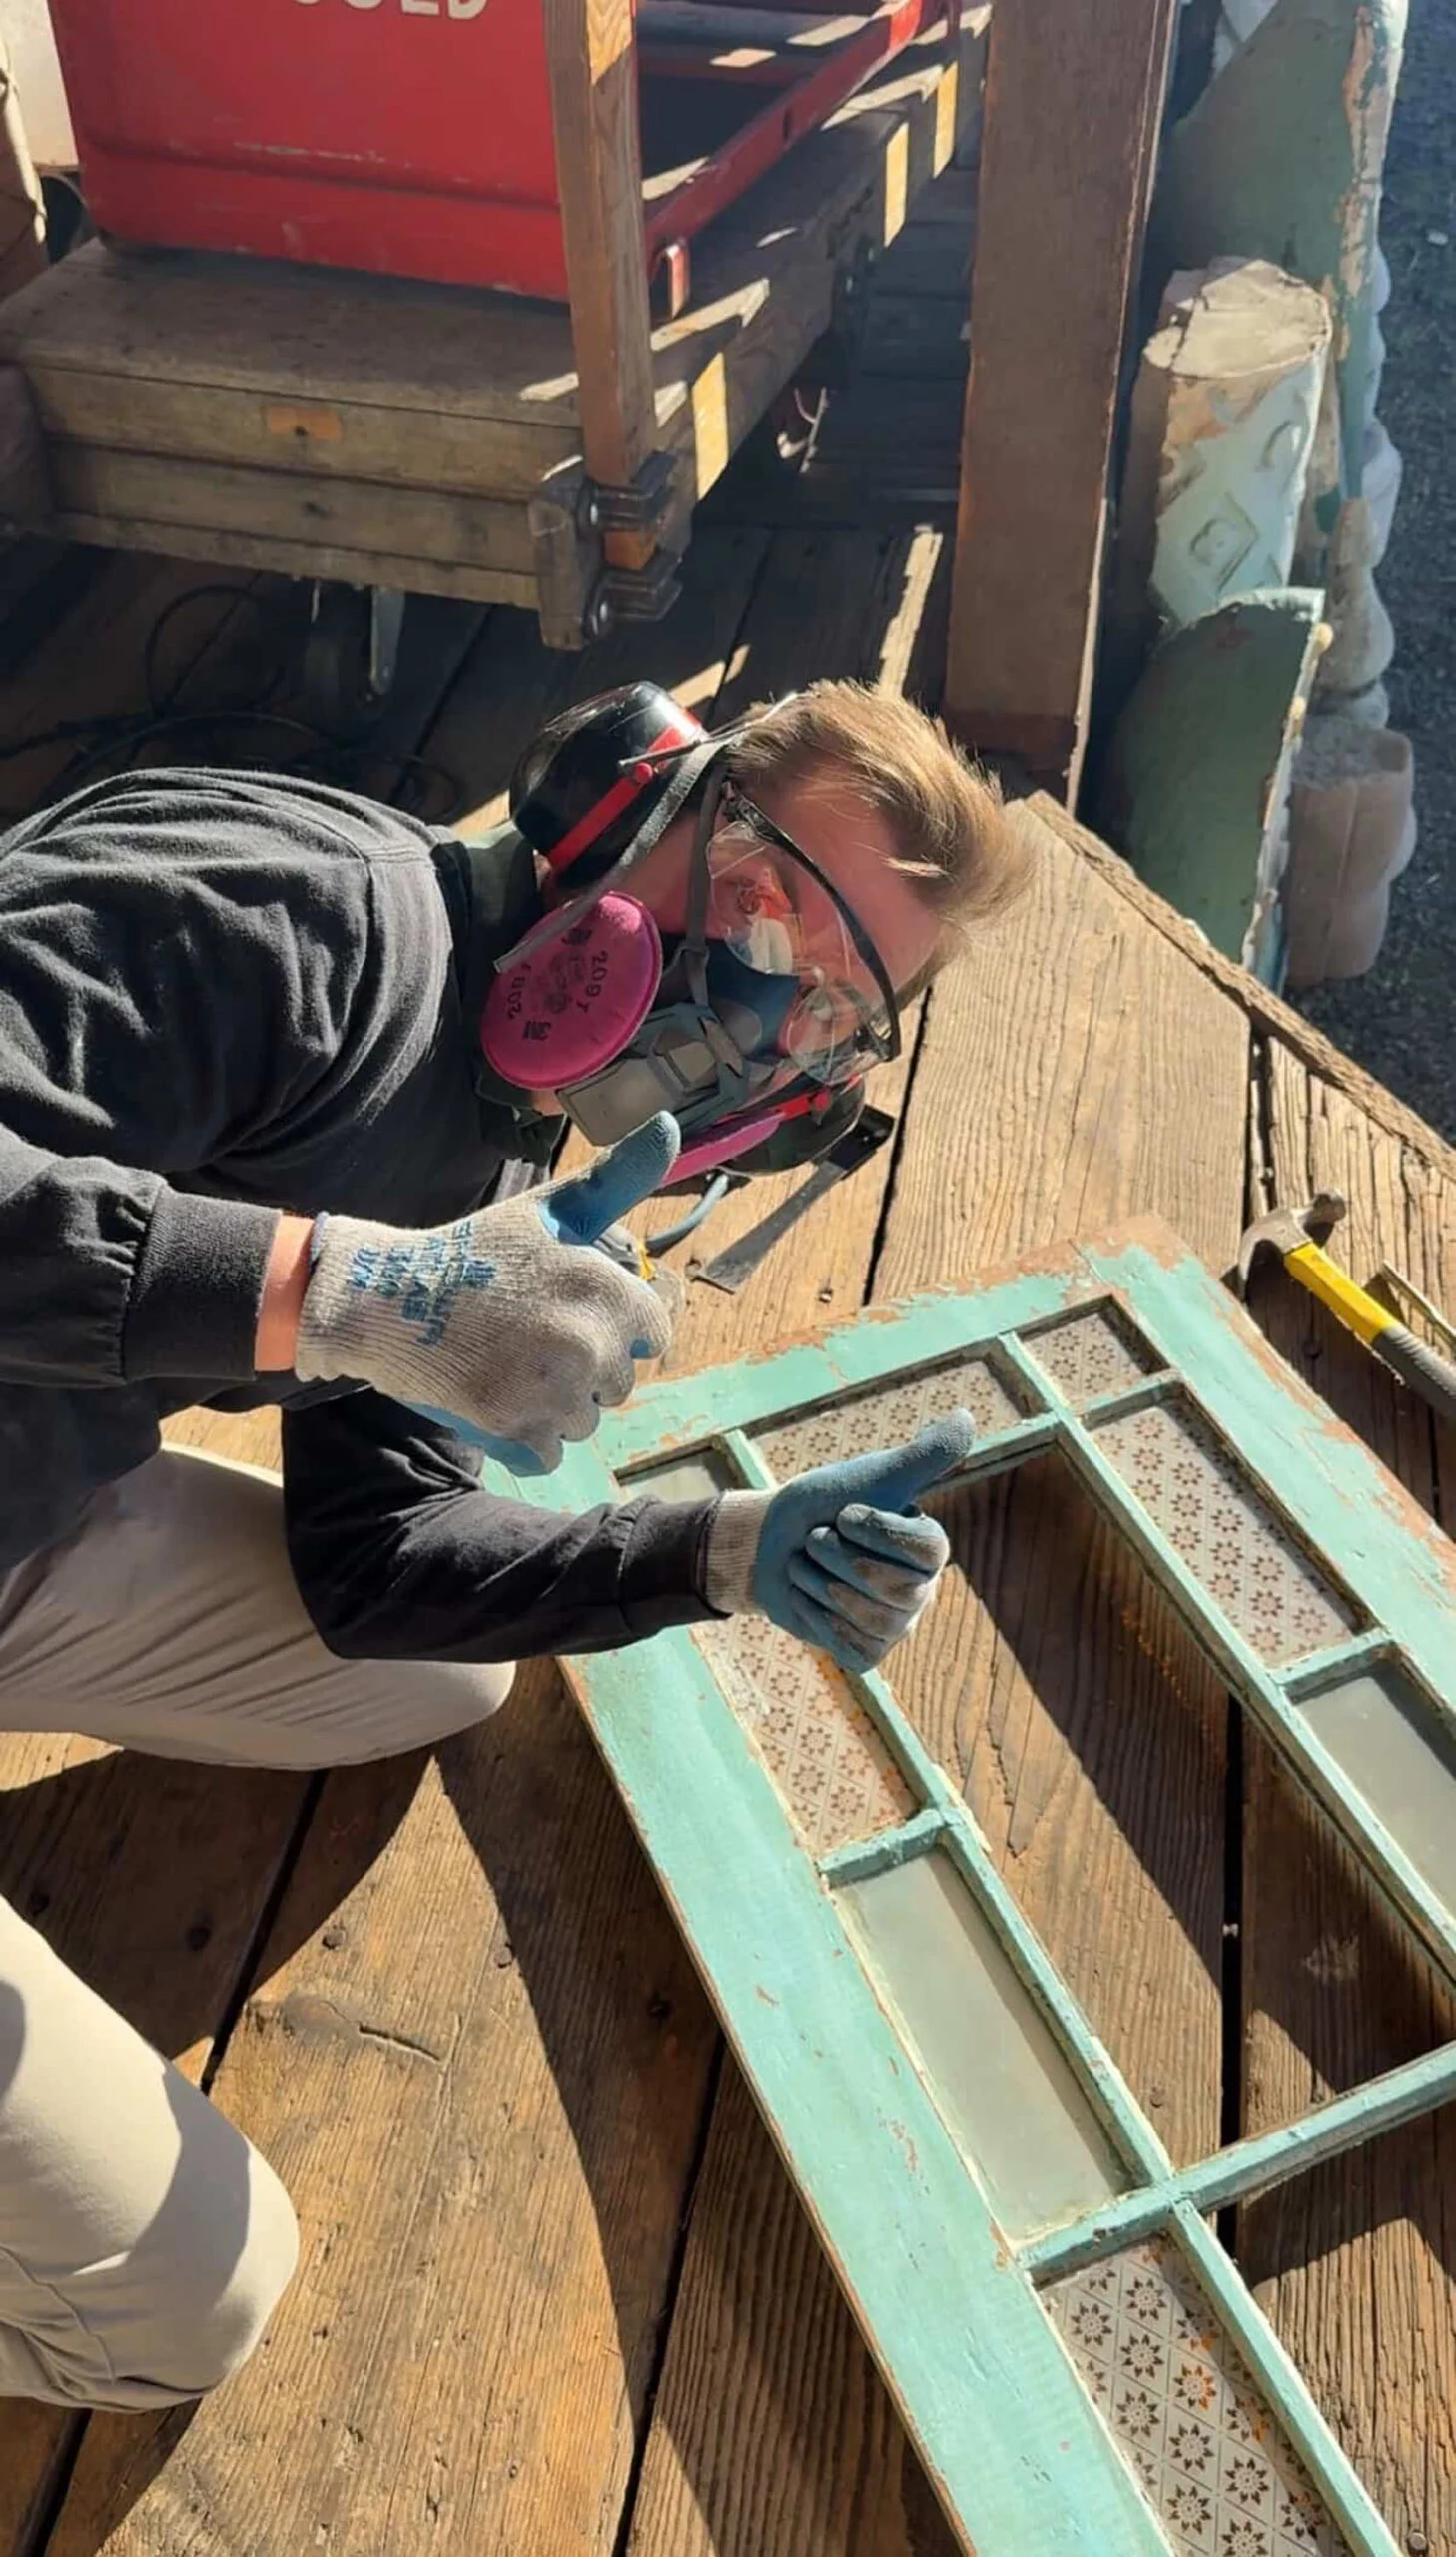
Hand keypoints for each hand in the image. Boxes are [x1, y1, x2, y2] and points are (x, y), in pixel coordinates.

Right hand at [295, 1114, 679, 1470]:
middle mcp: (588, 1340)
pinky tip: (494, 1402)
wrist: (385, 1297)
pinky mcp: (514, 1429)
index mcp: (605, 1289)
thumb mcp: (549, 1209)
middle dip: (582, 1372)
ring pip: (584, 1423)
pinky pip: (548, 1456)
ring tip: (506, 1367)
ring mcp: (552, 1388)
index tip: (568, 1318)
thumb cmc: (474, 1253)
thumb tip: (668, 1125)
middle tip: (527, 1342)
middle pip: (617, 1386)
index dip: (613, 1331)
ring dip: (553, 1408)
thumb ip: (615, 1179)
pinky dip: (524, 1442)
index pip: (652, 1338)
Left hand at [703, 1412, 973, 1670]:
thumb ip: (922, 1456)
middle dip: (837, 1557)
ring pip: (868, 1619)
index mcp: (931, 1547)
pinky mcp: (865, 1653)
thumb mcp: (870, 1476)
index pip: (926, 1551)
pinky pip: (850, 1648)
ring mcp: (895, 1626)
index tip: (844, 1513)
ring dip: (819, 1585)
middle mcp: (922, 1590)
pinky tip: (808, 1598)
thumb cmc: (823, 1504)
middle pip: (893, 1589)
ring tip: (808, 1564)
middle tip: (816, 1538)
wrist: (769, 1543)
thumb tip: (966, 1417)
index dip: (876, 1531)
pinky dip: (815, 1618)